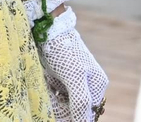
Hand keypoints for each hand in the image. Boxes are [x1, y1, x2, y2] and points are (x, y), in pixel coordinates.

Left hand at [39, 7, 108, 121]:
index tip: (58, 117)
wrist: (45, 27)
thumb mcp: (74, 77)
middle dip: (62, 109)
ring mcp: (73, 79)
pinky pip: (55, 93)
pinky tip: (43, 89)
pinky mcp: (59, 76)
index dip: (74, 118)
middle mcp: (88, 83)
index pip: (88, 113)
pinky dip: (48, 94)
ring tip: (47, 92)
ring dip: (54, 103)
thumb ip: (81, 101)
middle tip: (50, 106)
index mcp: (97, 84)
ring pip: (63, 102)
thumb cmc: (62, 50)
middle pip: (75, 108)